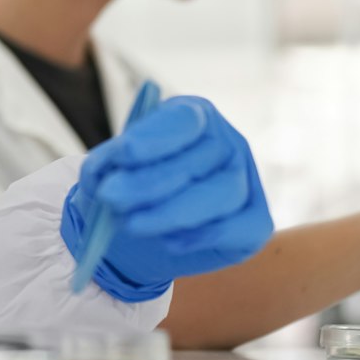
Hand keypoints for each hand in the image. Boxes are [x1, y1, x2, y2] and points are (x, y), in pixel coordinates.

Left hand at [61, 96, 273, 301]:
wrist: (140, 231)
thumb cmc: (125, 188)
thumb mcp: (104, 173)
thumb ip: (104, 167)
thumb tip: (104, 172)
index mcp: (193, 116)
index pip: (184, 120)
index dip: (156, 136)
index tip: (124, 154)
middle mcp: (225, 142)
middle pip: (201, 159)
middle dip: (151, 181)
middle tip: (111, 197)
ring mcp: (245, 179)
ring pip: (224, 193)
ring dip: (174, 212)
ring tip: (133, 224)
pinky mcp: (255, 220)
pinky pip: (241, 227)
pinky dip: (205, 235)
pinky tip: (170, 242)